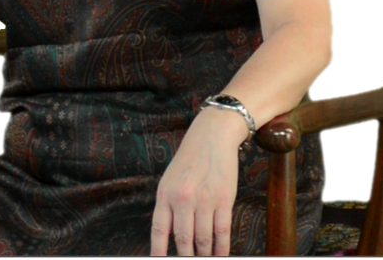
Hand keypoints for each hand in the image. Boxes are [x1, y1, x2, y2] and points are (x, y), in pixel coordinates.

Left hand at [150, 106, 246, 255]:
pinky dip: (221, 249)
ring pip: (203, 240)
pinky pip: (222, 232)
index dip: (159, 253)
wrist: (212, 134)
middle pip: (183, 241)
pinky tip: (220, 255)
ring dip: (205, 255)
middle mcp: (182, 198)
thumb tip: (168, 237)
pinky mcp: (223, 200)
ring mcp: (204, 200)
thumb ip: (169, 206)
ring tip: (205, 259)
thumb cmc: (190, 158)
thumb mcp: (171, 179)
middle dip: (186, 257)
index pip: (159, 231)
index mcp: (165, 194)